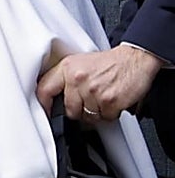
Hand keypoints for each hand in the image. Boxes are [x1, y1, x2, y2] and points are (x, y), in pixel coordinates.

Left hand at [36, 45, 162, 121]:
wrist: (134, 59)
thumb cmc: (109, 62)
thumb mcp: (80, 63)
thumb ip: (65, 79)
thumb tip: (54, 98)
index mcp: (67, 68)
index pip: (44, 89)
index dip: (43, 105)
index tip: (46, 113)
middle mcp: (77, 78)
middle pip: (69, 109)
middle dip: (79, 111)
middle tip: (89, 103)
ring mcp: (93, 90)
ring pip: (88, 116)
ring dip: (96, 113)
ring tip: (102, 99)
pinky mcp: (109, 100)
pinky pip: (105, 118)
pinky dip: (110, 114)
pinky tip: (112, 101)